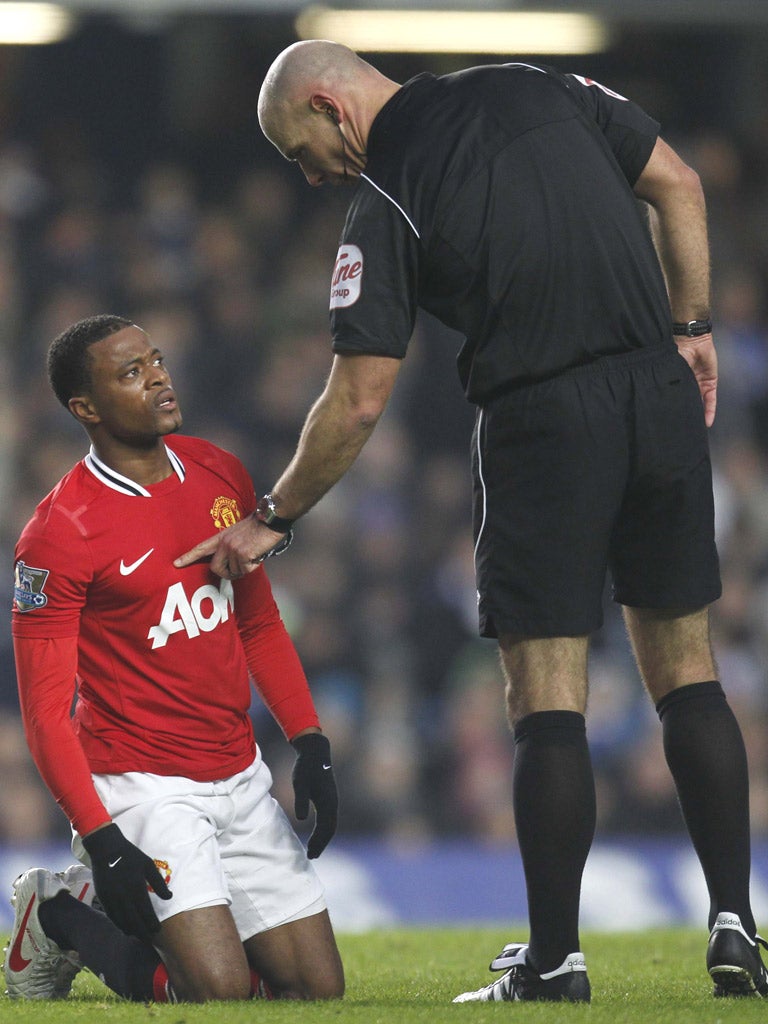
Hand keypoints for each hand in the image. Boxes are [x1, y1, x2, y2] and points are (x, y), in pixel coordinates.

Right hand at [82, 823, 171, 943]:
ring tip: (138, 936)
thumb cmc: (130, 856)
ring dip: (130, 931)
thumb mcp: (148, 865)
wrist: (106, 849)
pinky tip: (125, 928)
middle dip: (142, 932)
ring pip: (121, 921)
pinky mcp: (102, 898)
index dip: (152, 923)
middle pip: (133, 921)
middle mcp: (123, 896)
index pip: (146, 912)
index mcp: (136, 887)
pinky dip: (119, 924)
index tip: (158, 930)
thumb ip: (159, 883)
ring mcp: (111, 898)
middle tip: (149, 939)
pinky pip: (111, 916)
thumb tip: (169, 897)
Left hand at [173, 514, 290, 578]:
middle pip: (215, 568)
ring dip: (244, 569)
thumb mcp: (238, 533)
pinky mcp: (243, 554)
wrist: (271, 519)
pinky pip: (245, 570)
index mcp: (221, 536)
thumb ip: (230, 546)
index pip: (201, 548)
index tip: (176, 564)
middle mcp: (224, 543)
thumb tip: (231, 564)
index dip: (188, 557)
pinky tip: (257, 555)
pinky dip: (252, 566)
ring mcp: (233, 548)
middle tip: (239, 569)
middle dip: (226, 573)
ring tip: (252, 555)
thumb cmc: (259, 527)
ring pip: (233, 572)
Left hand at [291, 733, 337, 857]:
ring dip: (323, 837)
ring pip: (330, 824)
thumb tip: (301, 819)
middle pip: (330, 829)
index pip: (325, 828)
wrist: (315, 751)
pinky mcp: (329, 796)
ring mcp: (332, 799)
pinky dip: (323, 828)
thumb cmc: (305, 767)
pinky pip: (328, 817)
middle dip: (322, 843)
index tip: (310, 854)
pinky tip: (316, 832)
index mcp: (328, 802)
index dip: (318, 842)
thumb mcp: (300, 783)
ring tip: (314, 849)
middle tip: (312, 857)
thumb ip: (300, 801)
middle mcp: (333, 802)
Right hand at [675, 333, 716, 426]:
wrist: (690, 339)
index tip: (670, 422)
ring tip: (695, 429)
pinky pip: (711, 399)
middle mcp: (688, 383)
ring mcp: (700, 383)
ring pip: (700, 403)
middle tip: (683, 429)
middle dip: (687, 414)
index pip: (676, 398)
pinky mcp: (710, 382)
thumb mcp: (669, 370)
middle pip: (688, 402)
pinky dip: (710, 410)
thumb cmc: (675, 351)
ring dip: (699, 415)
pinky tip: (707, 421)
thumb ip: (666, 382)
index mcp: (676, 380)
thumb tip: (657, 400)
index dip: (674, 409)